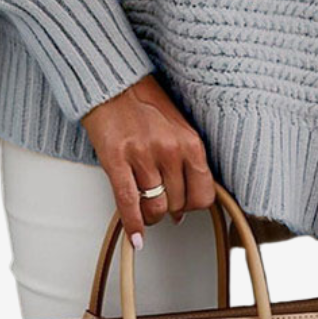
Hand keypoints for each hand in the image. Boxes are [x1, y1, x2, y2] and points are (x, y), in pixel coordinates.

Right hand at [80, 74, 215, 246]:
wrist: (113, 82)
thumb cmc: (144, 101)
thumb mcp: (178, 125)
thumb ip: (186, 159)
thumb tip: (186, 198)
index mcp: (190, 141)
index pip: (204, 194)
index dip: (194, 205)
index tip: (186, 206)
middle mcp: (170, 150)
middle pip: (178, 204)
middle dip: (170, 210)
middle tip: (162, 204)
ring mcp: (142, 155)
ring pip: (155, 208)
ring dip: (151, 217)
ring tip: (146, 212)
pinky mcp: (116, 159)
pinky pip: (128, 203)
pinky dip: (132, 225)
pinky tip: (135, 237)